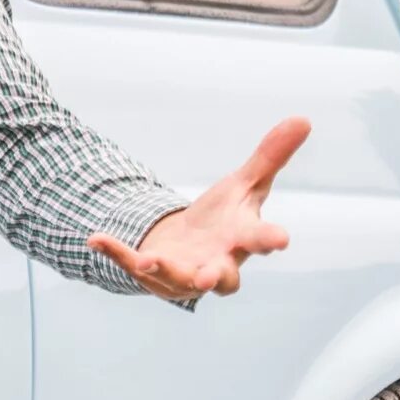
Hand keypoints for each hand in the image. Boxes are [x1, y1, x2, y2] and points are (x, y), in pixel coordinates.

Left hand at [88, 117, 310, 302]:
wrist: (189, 246)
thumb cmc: (226, 218)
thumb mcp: (246, 184)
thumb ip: (271, 156)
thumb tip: (303, 119)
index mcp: (241, 239)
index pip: (260, 240)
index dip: (270, 240)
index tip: (281, 240)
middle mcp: (217, 263)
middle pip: (223, 277)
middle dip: (216, 276)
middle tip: (210, 277)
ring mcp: (184, 273)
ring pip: (177, 280)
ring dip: (165, 270)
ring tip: (149, 260)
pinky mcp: (152, 271)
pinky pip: (131, 264)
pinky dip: (115, 252)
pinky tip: (95, 237)